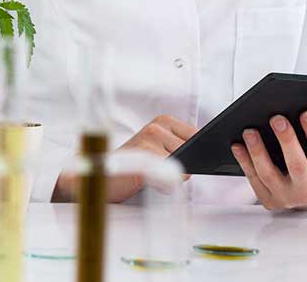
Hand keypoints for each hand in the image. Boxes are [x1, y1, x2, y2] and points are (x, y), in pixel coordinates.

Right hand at [52, 114, 196, 202]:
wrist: (100, 177)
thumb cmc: (132, 166)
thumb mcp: (158, 150)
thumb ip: (180, 148)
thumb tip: (205, 157)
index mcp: (163, 121)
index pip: (198, 136)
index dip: (195, 153)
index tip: (184, 159)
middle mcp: (156, 127)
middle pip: (192, 153)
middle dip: (182, 167)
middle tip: (157, 169)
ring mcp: (149, 142)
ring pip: (183, 167)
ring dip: (170, 177)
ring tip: (149, 174)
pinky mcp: (144, 160)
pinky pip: (171, 178)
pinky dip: (163, 185)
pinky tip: (146, 180)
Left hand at [230, 112, 306, 210]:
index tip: (306, 112)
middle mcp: (306, 192)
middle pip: (296, 165)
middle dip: (287, 141)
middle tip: (277, 117)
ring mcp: (285, 198)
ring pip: (270, 174)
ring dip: (258, 151)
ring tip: (250, 130)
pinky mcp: (267, 200)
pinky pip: (253, 179)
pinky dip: (244, 161)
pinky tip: (238, 144)